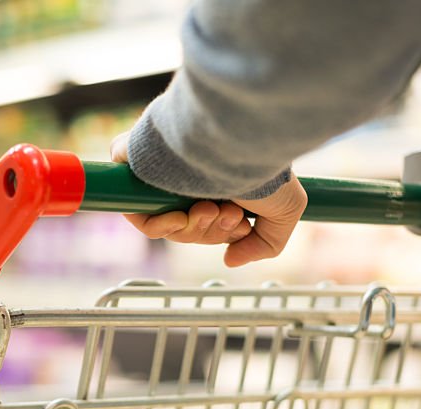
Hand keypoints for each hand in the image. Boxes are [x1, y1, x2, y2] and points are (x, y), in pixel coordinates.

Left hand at [110, 132, 307, 266]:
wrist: (239, 136)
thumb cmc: (264, 166)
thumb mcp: (285, 211)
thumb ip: (265, 243)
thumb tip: (230, 259)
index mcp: (217, 180)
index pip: (207, 222)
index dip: (221, 233)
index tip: (240, 226)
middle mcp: (189, 174)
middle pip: (187, 228)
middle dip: (210, 232)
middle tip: (228, 215)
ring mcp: (162, 171)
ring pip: (165, 225)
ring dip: (192, 229)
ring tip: (212, 209)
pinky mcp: (136, 164)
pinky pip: (136, 212)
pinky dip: (159, 225)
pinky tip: (182, 217)